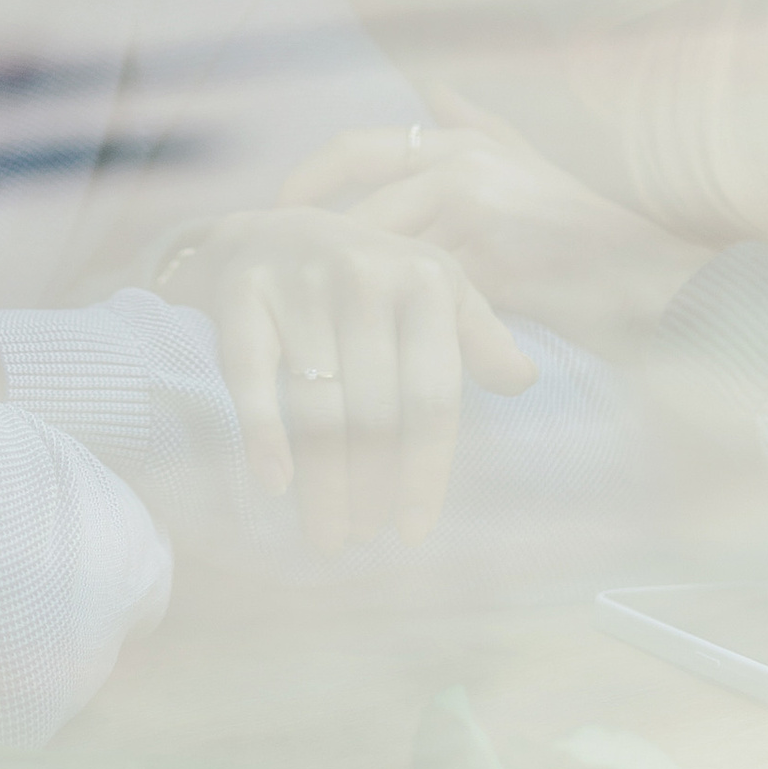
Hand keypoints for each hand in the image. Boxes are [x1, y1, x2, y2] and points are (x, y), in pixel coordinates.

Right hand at [156, 207, 536, 554]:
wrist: (271, 232)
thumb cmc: (370, 278)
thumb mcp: (434, 291)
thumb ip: (478, 335)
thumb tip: (524, 380)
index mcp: (423, 280)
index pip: (432, 397)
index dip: (426, 471)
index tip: (414, 531)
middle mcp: (364, 274)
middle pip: (374, 411)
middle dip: (372, 486)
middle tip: (364, 536)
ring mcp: (301, 282)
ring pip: (317, 406)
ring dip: (324, 482)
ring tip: (328, 533)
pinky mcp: (243, 291)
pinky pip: (252, 376)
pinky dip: (263, 433)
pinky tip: (275, 483)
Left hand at [282, 97, 709, 343]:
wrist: (655, 284)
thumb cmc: (587, 233)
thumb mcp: (531, 163)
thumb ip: (480, 124)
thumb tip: (434, 85)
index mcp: (461, 141)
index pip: (355, 149)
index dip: (304, 184)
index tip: (273, 219)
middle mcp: (464, 165)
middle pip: (360, 215)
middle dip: (320, 257)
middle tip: (286, 292)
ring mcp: (481, 215)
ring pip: (388, 263)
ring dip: (354, 304)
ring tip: (321, 339)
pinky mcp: (496, 270)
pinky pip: (427, 306)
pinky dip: (401, 336)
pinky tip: (375, 362)